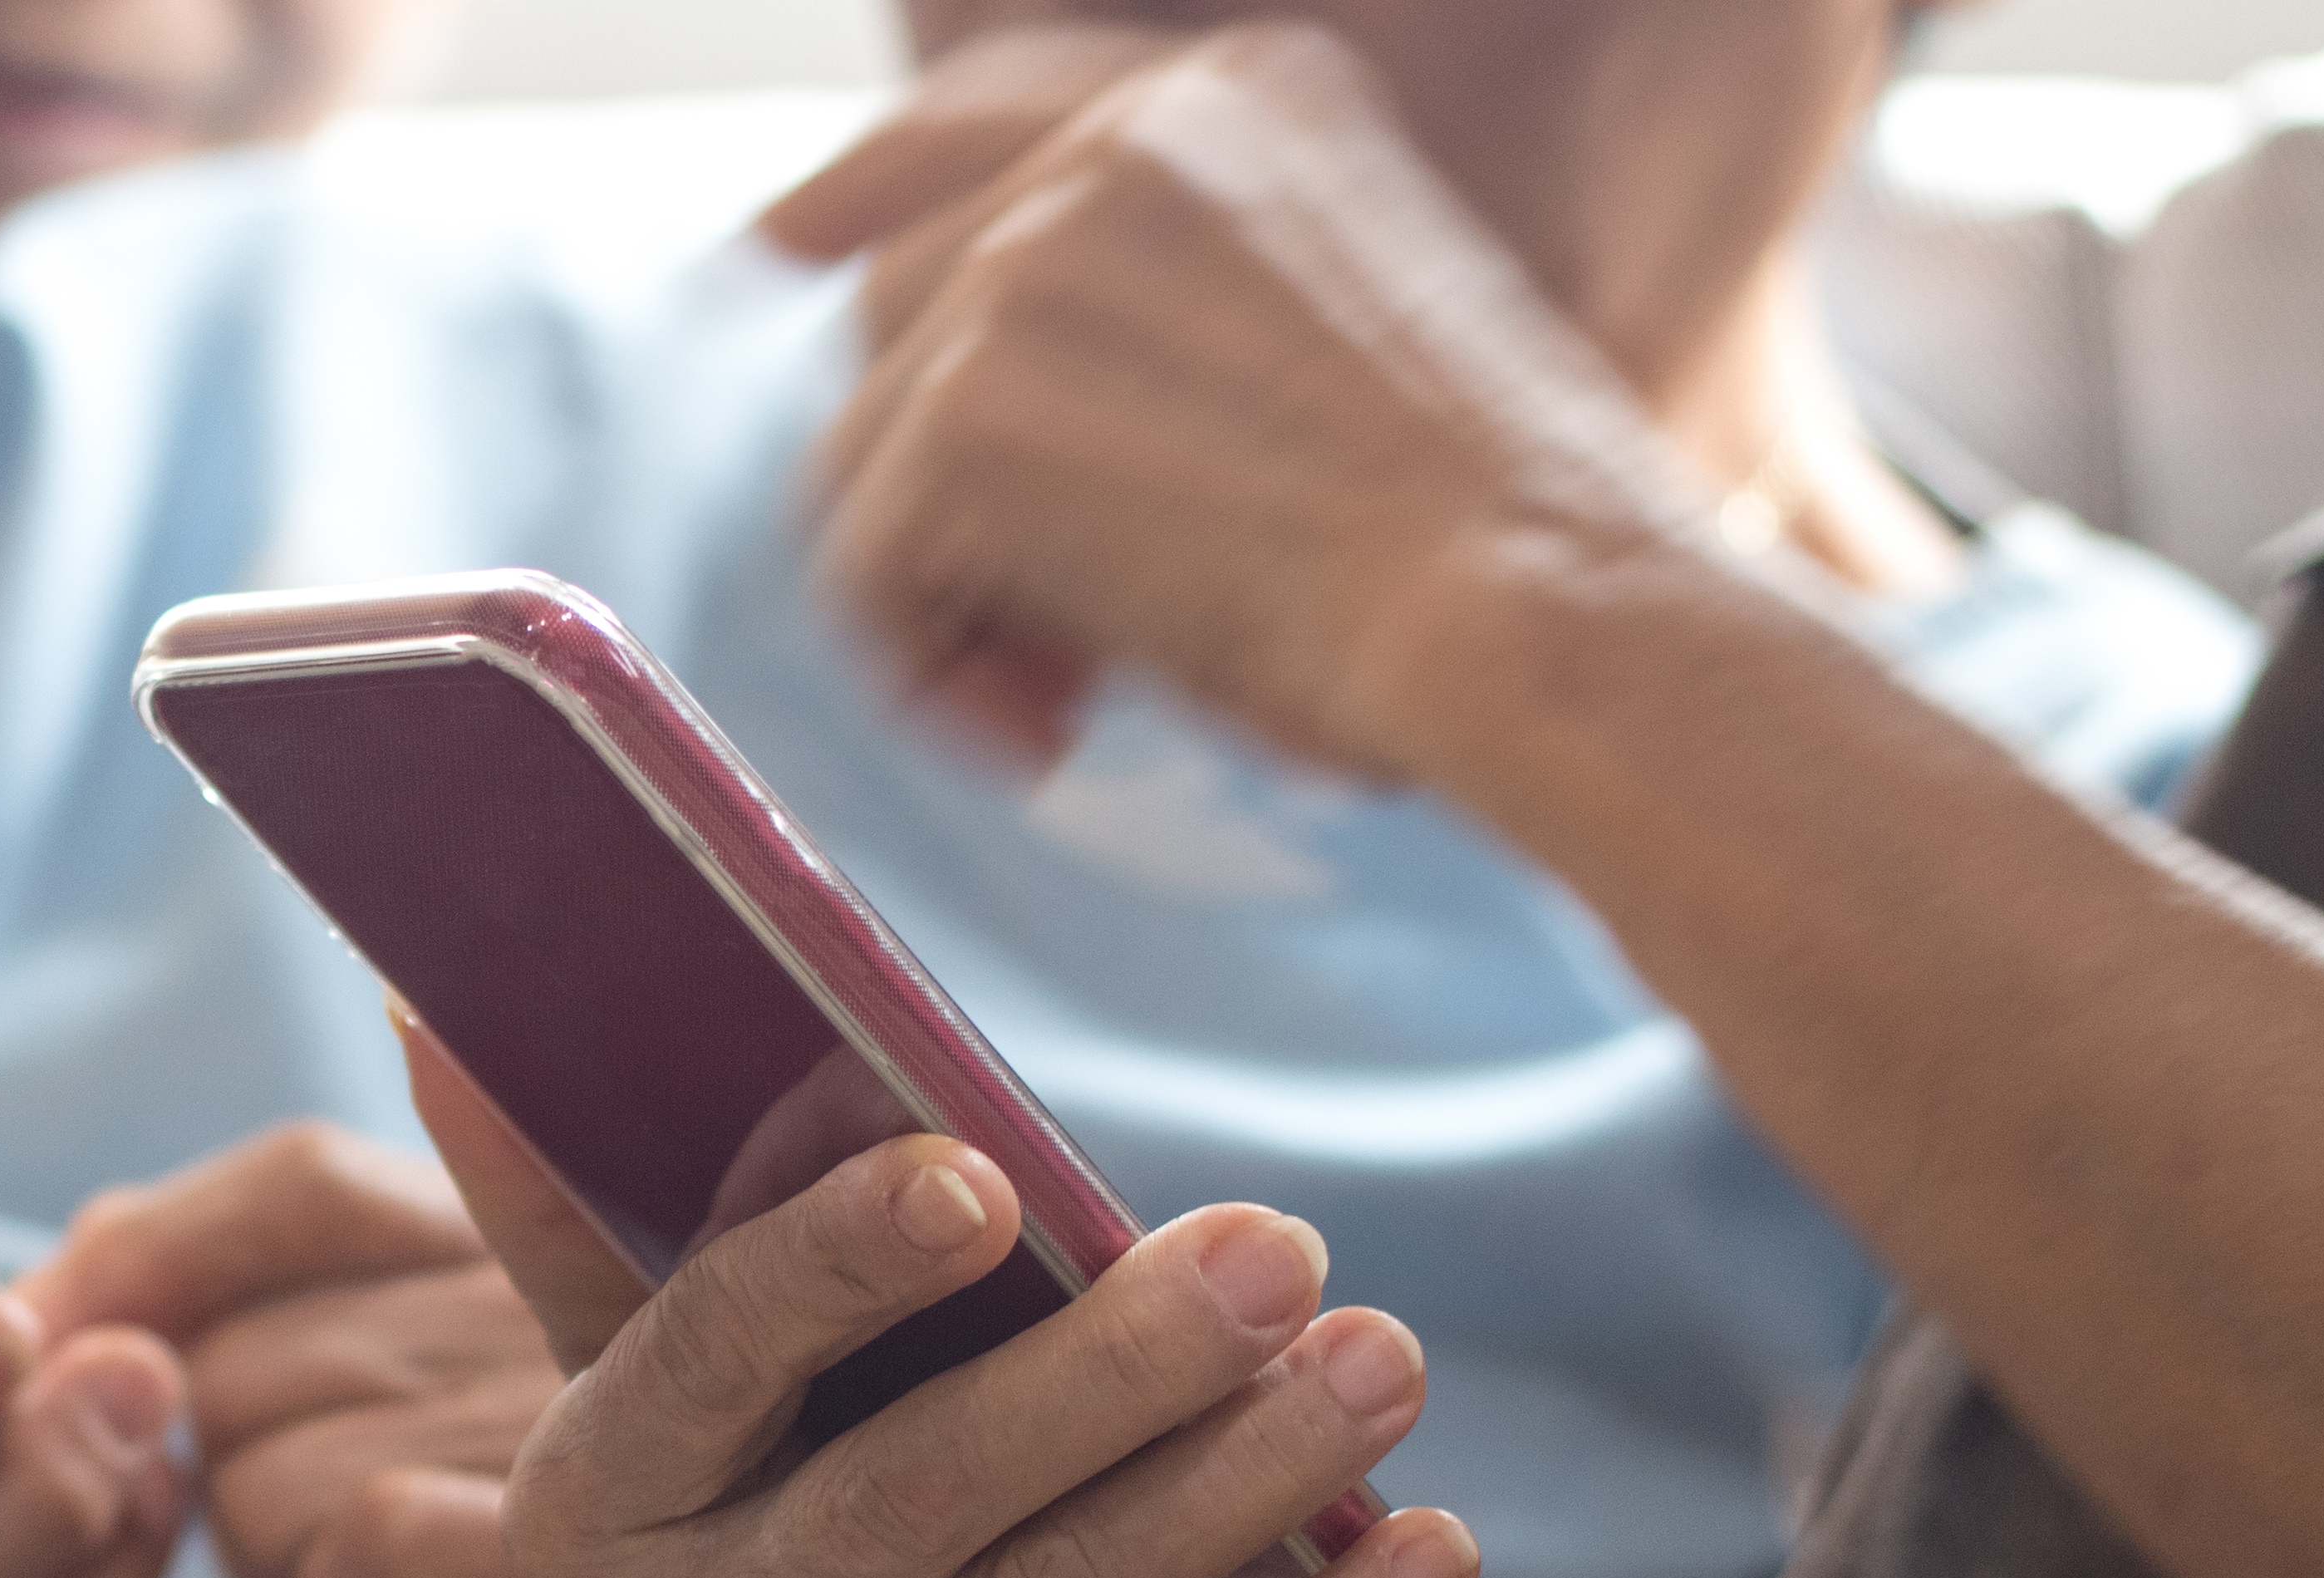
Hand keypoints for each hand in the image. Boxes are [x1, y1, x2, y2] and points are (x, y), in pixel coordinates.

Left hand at [27, 1122, 884, 1577]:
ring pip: (268, 1467)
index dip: (156, 1273)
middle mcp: (596, 1292)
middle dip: (244, 1511)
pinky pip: (360, 1546)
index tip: (89, 1394)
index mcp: (539, 1239)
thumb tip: (38, 1298)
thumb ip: (226, 1343)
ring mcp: (622, 1414)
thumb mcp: (346, 1480)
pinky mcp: (617, 1549)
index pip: (300, 1177)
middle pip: (239, 1353)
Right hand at [409, 1021, 1479, 1577]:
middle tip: (1283, 1245)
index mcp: (593, 1499)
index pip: (702, 1358)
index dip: (831, 1265)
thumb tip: (435, 1010)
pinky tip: (1430, 1553)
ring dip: (1240, 1482)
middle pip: (912, 1490)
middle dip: (1110, 1366)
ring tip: (1383, 1359)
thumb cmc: (802, 1510)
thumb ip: (592, 1216)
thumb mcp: (692, 1388)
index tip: (979, 1169)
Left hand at [761, 22, 1693, 779]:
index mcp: (1236, 97)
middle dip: (944, 482)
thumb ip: (1176, 309)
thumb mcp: (1351, 334)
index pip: (987, 113)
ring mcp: (1033, 262)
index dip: (865, 186)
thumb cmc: (1496, 539)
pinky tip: (1044, 734)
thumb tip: (954, 389)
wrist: (1545, 611)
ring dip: (941, 594)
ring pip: (866, 442)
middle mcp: (1122, 142)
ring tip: (1067, 702)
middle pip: (903, 303)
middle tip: (1052, 646)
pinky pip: (860, 557)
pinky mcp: (969, 406)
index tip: (778, 248)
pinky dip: (924, 671)